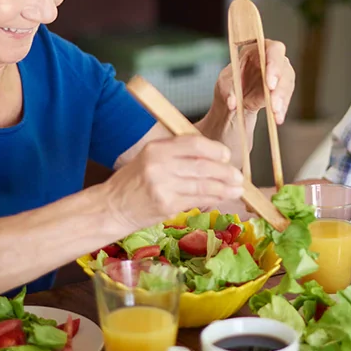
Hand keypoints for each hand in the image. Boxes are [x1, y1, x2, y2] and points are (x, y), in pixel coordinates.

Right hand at [102, 135, 245, 229]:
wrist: (112, 207)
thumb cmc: (133, 182)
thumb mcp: (150, 158)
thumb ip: (177, 155)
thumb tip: (212, 157)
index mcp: (156, 148)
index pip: (194, 143)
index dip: (215, 150)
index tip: (226, 156)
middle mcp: (159, 165)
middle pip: (203, 165)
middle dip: (225, 172)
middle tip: (238, 176)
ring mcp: (163, 186)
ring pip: (203, 185)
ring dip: (224, 188)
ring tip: (237, 190)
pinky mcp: (166, 205)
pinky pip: (197, 200)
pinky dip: (213, 199)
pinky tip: (222, 198)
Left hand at [215, 39, 295, 122]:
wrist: (235, 99)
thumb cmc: (230, 84)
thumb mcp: (224, 85)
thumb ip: (228, 92)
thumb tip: (232, 103)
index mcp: (257, 49)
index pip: (272, 49)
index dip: (274, 63)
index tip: (270, 83)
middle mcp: (272, 59)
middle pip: (283, 67)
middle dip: (280, 86)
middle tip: (273, 103)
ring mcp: (280, 74)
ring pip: (287, 84)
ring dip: (282, 100)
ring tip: (275, 114)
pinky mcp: (282, 90)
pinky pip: (285, 98)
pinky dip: (282, 109)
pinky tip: (278, 118)